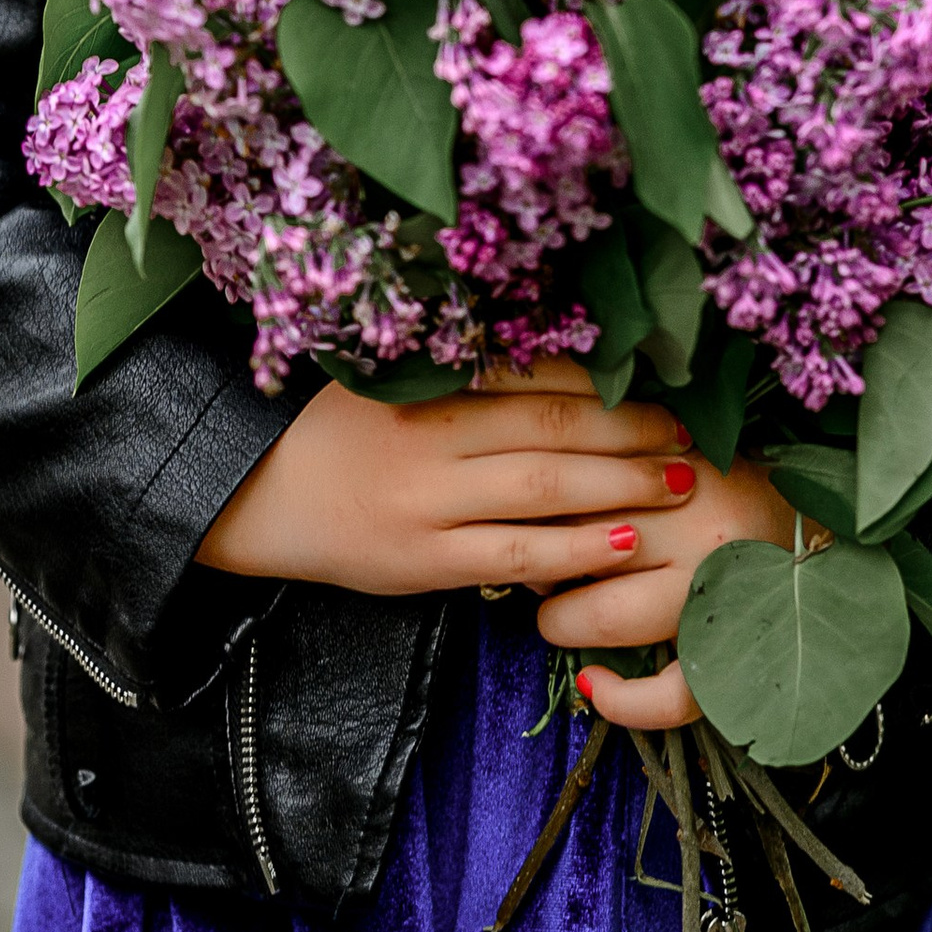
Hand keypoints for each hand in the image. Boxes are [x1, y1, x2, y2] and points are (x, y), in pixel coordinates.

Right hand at [195, 354, 695, 598]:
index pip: (530, 376)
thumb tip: (545, 369)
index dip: (599, 381)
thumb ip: (456, 382)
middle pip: (551, 426)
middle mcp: (433, 439)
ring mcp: (429, 503)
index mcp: (425, 387)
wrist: (244, 493)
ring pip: (544, 488)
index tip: (652, 378)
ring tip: (677, 481)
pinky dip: (573, 549)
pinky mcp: (422, 562)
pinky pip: (513, 555)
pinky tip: (622, 543)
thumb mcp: (383, 385)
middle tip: (687, 429)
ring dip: (620, 483)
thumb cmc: (321, 431)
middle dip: (627, 428)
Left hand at [535, 449, 808, 730]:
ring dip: (566, 622)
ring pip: (612, 618)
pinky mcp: (739, 660)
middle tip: (538, 570)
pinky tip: (595, 688)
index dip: (539, 508)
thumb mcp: (689, 452)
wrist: (840, 527)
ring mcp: (722, 600)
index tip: (530, 518)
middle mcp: (703, 534)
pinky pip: (672, 697)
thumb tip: (543, 491)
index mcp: (689, 473)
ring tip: (560, 617)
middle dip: (543, 564)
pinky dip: (624, 703)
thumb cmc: (749, 484)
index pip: (580, 489)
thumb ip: (627, 462)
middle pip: (583, 549)